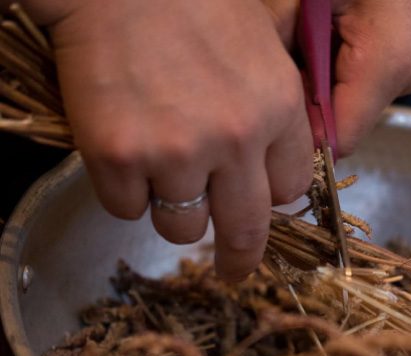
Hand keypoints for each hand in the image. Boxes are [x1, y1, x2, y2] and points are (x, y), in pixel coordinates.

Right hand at [31, 0, 313, 280]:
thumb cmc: (194, 3)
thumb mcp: (263, 47)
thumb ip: (278, 109)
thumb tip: (279, 162)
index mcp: (278, 111)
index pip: (291, 190)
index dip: (273, 198)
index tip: (261, 202)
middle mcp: (235, 141)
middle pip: (247, 230)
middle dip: (242, 259)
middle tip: (235, 272)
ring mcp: (175, 153)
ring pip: (183, 228)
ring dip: (175, 215)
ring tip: (162, 178)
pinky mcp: (118, 158)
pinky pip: (127, 210)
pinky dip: (126, 194)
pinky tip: (125, 157)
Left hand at [264, 0, 410, 155]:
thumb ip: (284, 27)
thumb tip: (255, 70)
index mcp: (390, 61)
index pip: (340, 137)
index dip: (305, 135)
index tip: (277, 118)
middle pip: (349, 116)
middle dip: (314, 91)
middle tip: (294, 49)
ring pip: (362, 95)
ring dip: (335, 73)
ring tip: (324, 28)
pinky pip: (380, 75)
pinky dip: (356, 60)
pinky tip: (348, 25)